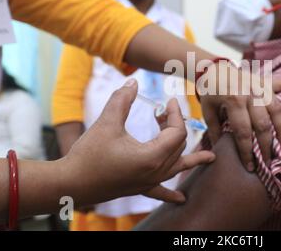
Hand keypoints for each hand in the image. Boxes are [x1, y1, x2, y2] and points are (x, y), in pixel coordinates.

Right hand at [61, 79, 215, 206]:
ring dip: (191, 158)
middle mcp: (156, 172)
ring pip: (177, 168)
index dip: (175, 114)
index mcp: (153, 156)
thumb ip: (122, 100)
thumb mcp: (107, 122)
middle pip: (178, 146)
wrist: (70, 183)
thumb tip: (133, 82)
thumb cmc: (88, 154)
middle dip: (176, 126)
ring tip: (210, 158)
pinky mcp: (139, 188)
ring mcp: (149, 182)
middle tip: (165, 113)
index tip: (168, 102)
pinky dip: (172, 193)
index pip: (177, 132)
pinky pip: (161, 191)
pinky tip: (182, 199)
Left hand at [199, 62, 280, 171]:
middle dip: (266, 148)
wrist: (214, 67)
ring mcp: (260, 86)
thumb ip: (215, 131)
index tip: (250, 167)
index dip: (247, 152)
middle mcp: (250, 93)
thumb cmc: (210, 92)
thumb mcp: (207, 111)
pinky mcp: (267, 81)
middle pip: (263, 125)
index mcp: (233, 100)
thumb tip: (220, 152)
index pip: (243, 132)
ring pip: (277, 111)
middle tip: (268, 164)